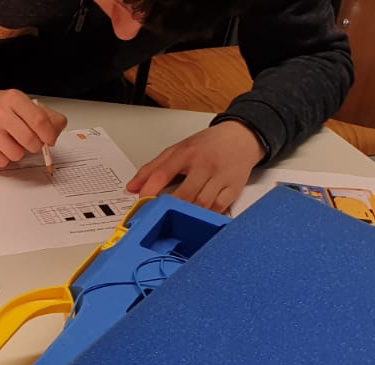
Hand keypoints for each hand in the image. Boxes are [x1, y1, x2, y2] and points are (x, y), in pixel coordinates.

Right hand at [0, 79, 66, 167]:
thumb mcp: (20, 103)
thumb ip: (44, 115)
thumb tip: (56, 132)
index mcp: (12, 98)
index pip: (40, 120)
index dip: (49, 135)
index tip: (49, 140)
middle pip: (30, 140)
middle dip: (34, 146)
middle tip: (28, 142)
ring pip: (16, 154)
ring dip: (16, 152)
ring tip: (8, 141)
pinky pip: (1, 161)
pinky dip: (3, 158)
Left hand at [127, 121, 266, 211]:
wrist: (242, 137)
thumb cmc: (208, 145)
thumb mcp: (177, 150)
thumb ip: (153, 168)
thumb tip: (132, 187)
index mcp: (187, 153)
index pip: (163, 173)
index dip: (149, 191)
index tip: (141, 202)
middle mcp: (205, 164)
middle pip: (184, 194)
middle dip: (170, 207)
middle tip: (159, 214)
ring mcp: (221, 177)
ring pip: (202, 205)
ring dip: (187, 214)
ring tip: (177, 218)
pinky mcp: (234, 188)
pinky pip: (218, 209)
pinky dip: (206, 216)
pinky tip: (197, 217)